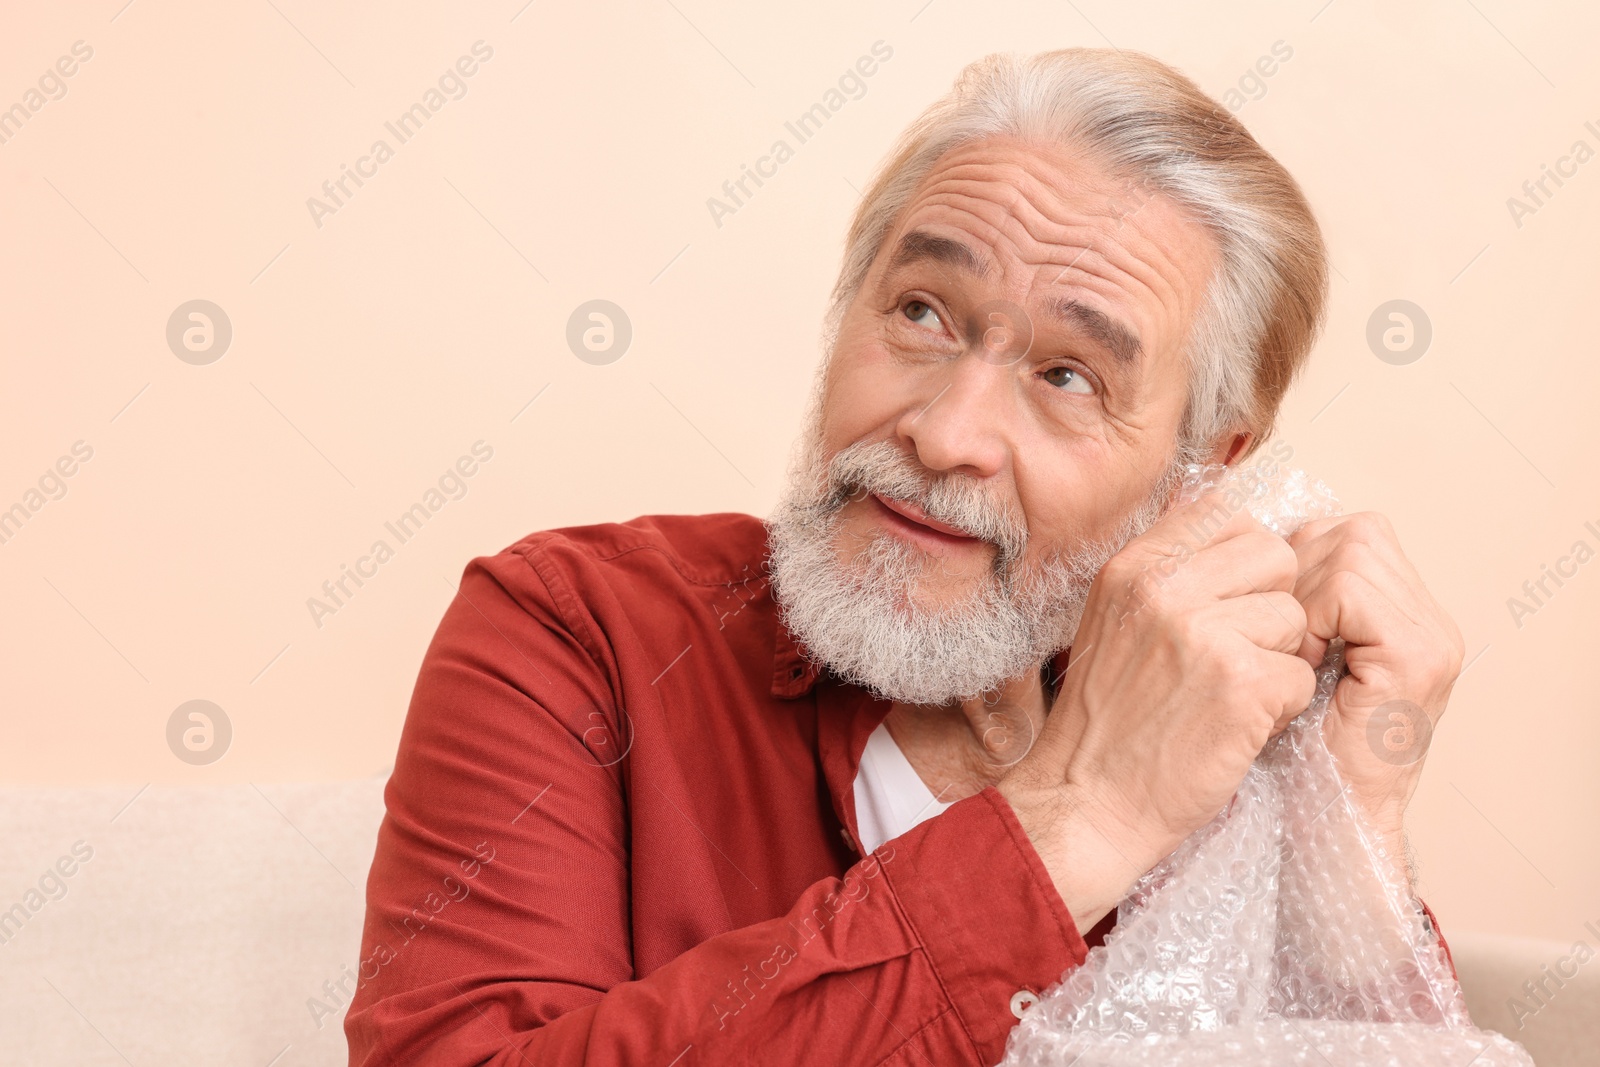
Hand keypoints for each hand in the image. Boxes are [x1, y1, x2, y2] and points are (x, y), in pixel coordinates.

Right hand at [998, 489, 1315, 930]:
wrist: (1086, 802)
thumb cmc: (1108, 720)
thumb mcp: (1115, 620)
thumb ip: (1166, 572)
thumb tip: (1231, 523)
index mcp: (1132, 566)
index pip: (1225, 513)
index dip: (1242, 562)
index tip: (1229, 604)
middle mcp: (1163, 589)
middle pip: (1273, 555)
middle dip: (1269, 605)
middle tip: (1238, 653)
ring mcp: (1202, 633)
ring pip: (1293, 618)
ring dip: (1276, 662)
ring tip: (1229, 696)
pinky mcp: (1239, 684)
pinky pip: (1299, 676)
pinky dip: (1279, 710)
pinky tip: (1235, 728)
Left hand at [1285, 512, 1463, 868]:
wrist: (1326, 822)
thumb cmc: (1292, 747)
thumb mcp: (1292, 655)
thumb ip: (1296, 599)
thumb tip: (1246, 538)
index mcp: (1405, 613)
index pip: (1348, 532)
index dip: (1296, 561)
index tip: (1271, 616)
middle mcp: (1431, 619)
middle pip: (1350, 531)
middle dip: (1297, 570)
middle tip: (1279, 633)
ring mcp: (1432, 636)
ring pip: (1350, 548)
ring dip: (1303, 595)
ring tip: (1294, 651)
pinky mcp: (1419, 656)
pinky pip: (1349, 589)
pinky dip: (1314, 616)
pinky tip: (1305, 660)